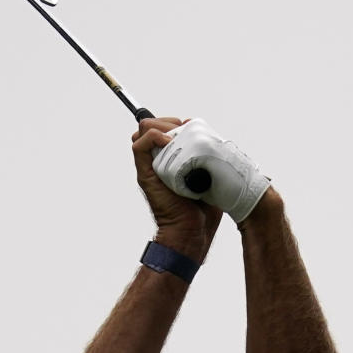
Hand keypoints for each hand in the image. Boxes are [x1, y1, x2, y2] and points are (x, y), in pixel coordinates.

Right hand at [132, 117, 222, 257]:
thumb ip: (207, 158)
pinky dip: (154, 136)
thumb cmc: (202, 211)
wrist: (192, 232)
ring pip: (144, 130)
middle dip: (169, 120)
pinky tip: (170, 142)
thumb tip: (213, 140)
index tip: (193, 127)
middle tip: (185, 129)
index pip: (164, 129)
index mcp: (169, 161)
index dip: (176, 123)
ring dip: (161, 125)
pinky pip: (139, 145)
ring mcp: (149, 168)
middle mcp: (156, 162)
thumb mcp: (208, 177)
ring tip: (177, 135)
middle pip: (152, 125)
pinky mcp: (145, 175)